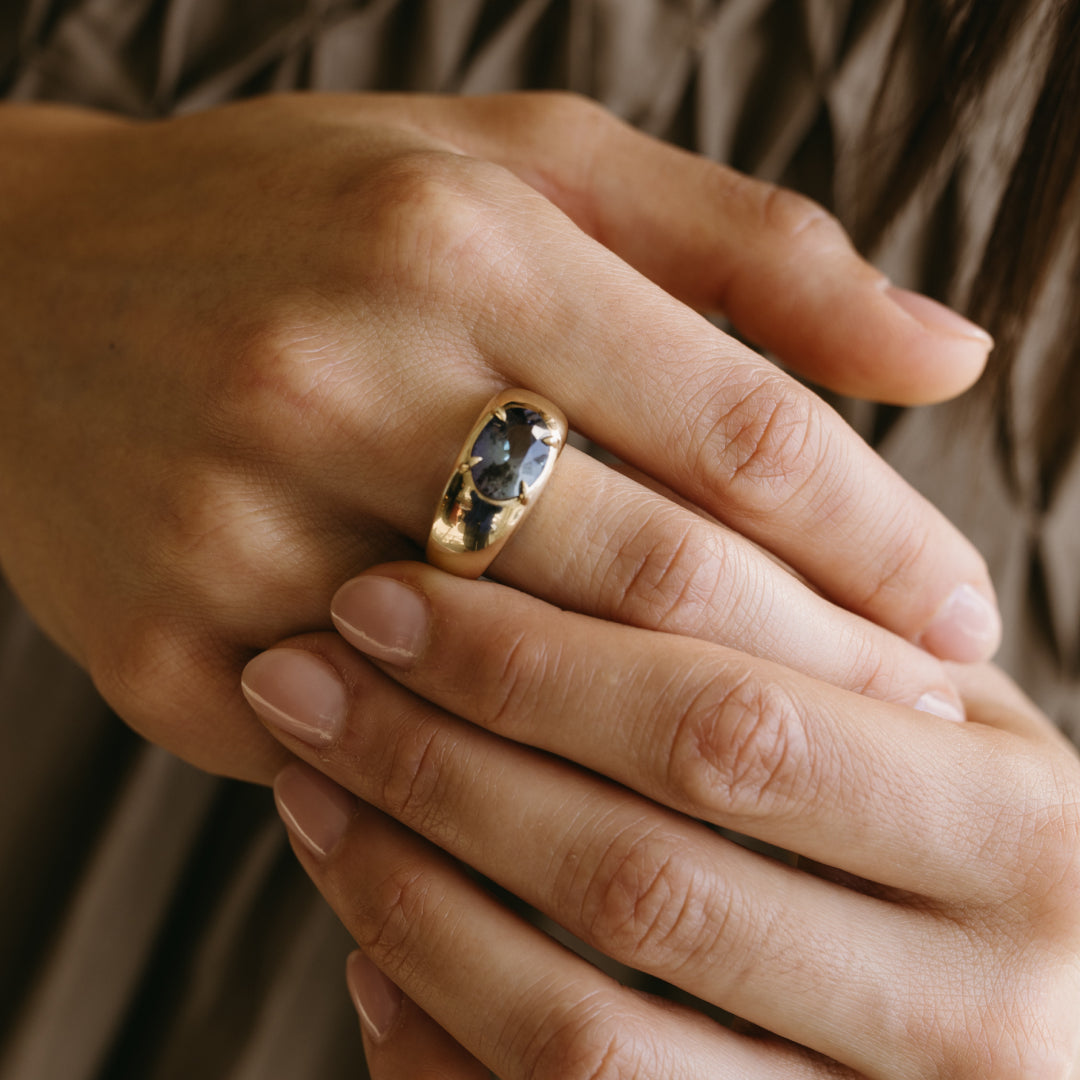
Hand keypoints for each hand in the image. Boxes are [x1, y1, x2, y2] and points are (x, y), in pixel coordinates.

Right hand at [0, 92, 997, 779]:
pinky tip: (587, 794)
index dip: (880, 539)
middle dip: (819, 664)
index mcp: (453, 241)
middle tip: (917, 708)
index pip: (738, 427)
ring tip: (790, 768)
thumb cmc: (301, 216)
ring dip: (678, 744)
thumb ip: (745, 247)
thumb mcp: (519, 165)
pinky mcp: (167, 653)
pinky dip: (500, 780)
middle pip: (653, 574)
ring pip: (523, 689)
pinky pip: (386, 753)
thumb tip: (946, 352)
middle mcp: (337, 378)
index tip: (960, 613)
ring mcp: (235, 533)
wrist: (29, 291)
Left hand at [244, 563, 1079, 1078]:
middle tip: (303, 679)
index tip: (384, 592)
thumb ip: (845, 637)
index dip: (533, 659)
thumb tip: (632, 524)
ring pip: (583, 1034)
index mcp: (1033, 844)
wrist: (1076, 1022)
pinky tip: (372, 953)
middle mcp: (985, 1015)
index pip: (729, 724)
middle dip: (440, 764)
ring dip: (412, 904)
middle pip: (637, 874)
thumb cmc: (987, 840)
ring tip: (309, 795)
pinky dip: (443, 1052)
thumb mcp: (960, 726)